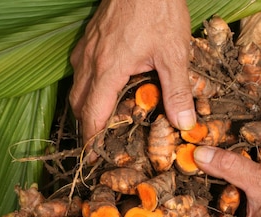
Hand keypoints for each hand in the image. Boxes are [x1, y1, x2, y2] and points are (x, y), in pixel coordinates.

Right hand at [69, 0, 196, 145]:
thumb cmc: (158, 9)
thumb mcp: (174, 53)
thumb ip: (177, 91)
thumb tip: (184, 124)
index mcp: (107, 70)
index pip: (92, 115)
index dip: (91, 140)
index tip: (93, 158)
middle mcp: (89, 62)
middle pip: (78, 105)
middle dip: (87, 127)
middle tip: (102, 144)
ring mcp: (86, 49)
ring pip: (77, 88)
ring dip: (87, 108)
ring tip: (104, 122)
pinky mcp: (89, 39)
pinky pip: (81, 72)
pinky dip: (88, 88)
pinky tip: (107, 90)